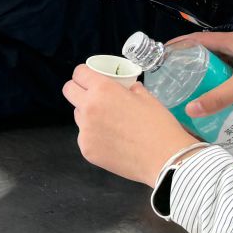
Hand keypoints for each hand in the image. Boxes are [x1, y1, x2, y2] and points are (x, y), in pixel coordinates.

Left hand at [64, 67, 194, 186]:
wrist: (164, 159)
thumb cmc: (159, 126)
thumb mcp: (147, 98)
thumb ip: (131, 89)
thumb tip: (127, 88)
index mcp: (103, 90)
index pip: (79, 73)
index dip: (85, 74)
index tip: (91, 78)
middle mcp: (88, 108)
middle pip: (69, 90)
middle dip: (78, 90)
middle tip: (93, 96)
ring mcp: (85, 130)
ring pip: (77, 115)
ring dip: (87, 114)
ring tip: (109, 122)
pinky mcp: (86, 149)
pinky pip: (84, 136)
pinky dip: (94, 136)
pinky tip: (112, 141)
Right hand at [174, 31, 232, 114]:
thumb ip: (217, 98)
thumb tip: (189, 109)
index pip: (200, 38)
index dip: (180, 45)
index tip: (162, 55)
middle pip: (209, 53)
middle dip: (191, 65)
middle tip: (173, 79)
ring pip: (222, 67)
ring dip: (207, 78)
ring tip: (189, 92)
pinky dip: (222, 86)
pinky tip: (215, 101)